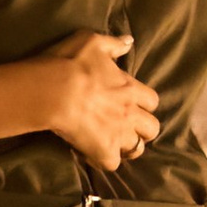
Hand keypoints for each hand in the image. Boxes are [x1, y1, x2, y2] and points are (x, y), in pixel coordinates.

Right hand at [40, 31, 159, 167]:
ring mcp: (118, 135)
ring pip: (137, 149)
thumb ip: (114, 43)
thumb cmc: (71, 62)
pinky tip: (93, 154)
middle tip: (127, 126)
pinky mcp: (103, 151)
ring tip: (113, 143)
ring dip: (127, 146)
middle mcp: (130, 113)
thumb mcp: (92, 41)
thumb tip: (130, 41)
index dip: (144, 103)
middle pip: (152, 129)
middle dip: (143, 129)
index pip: (152, 101)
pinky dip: (104, 161)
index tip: (132, 103)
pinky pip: (112, 164)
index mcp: (130, 88)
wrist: (55, 90)